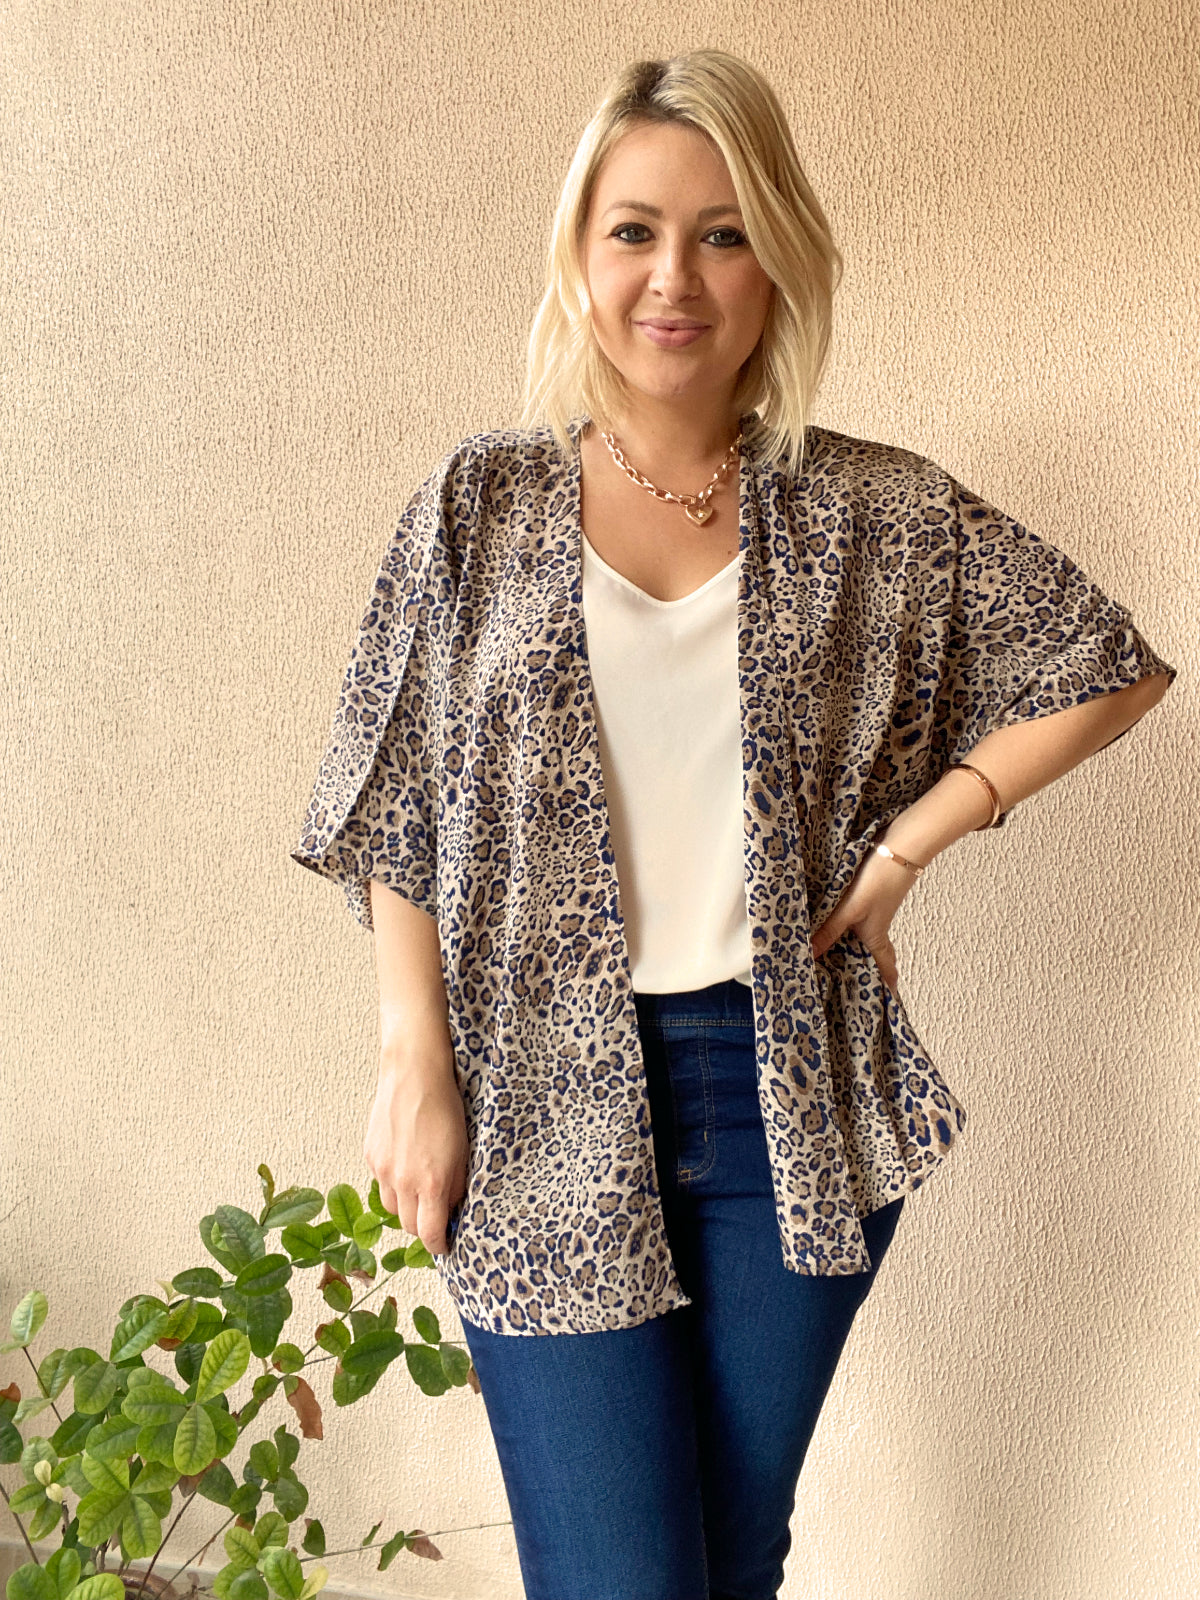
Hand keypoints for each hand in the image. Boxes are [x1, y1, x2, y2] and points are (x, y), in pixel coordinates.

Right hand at [363, 1062, 468, 1257]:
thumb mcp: (463, 1151)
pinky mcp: (371, 1155)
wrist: (414, 1074)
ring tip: (420, 1186)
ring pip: (392, 1207)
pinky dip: (394, 1182)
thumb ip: (456, 1186)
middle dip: (423, 1225)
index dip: (438, 1245)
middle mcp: (403, 1181)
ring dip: (406, 1206)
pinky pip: (381, 1182)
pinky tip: (407, 1162)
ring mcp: (383, 1169)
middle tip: (436, 1214)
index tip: (445, 1245)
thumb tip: (452, 1208)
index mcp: (431, 1183)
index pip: (429, 1234)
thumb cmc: (445, 1107)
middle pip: (408, 1226)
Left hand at [809, 847, 921, 998]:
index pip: (885, 969)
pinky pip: (863, 922)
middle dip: (872, 972)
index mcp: (876, 938)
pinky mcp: (872, 898)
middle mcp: (878, 928)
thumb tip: (811, 954)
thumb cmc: (880, 880)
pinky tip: (840, 925)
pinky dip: (853, 930)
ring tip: (843, 960)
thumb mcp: (850, 909)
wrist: (900, 848)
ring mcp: (876, 913)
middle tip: (861, 988)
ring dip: (860, 950)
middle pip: (878, 957)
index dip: (886, 987)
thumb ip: (830, 930)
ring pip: (869, 939)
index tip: (887, 1004)